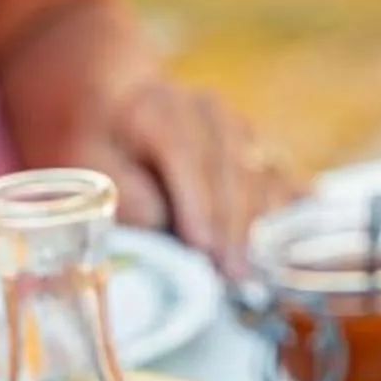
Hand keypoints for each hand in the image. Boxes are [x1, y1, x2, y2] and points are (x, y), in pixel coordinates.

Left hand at [77, 71, 298, 274]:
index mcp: (157, 106)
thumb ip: (129, 195)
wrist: (130, 115)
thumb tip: (169, 228)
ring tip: (253, 273)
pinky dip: (286, 217)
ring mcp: (241, 127)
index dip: (197, 201)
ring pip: (262, 176)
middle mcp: (206, 109)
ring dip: (260, 227)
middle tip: (231, 274)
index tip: (202, 246)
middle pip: (229, 166)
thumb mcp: (95, 168)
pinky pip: (284, 182)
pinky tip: (286, 252)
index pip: (184, 151)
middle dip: (232, 225)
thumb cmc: (108, 152)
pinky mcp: (262, 149)